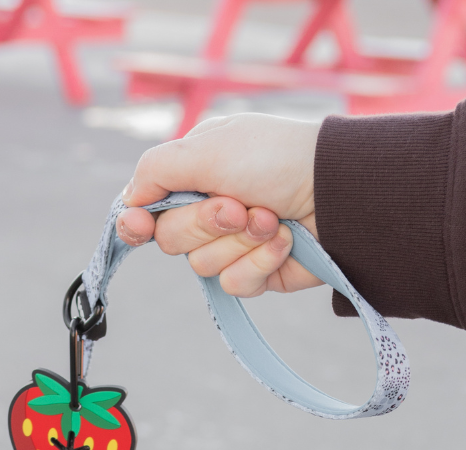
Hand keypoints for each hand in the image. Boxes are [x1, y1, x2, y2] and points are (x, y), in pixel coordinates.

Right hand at [116, 114, 321, 297]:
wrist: (337, 191)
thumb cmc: (274, 158)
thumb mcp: (207, 149)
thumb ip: (156, 170)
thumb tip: (128, 201)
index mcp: (192, 174)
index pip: (144, 208)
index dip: (137, 223)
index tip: (139, 227)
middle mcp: (207, 209)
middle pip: (171, 240)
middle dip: (207, 222)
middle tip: (240, 203)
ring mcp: (231, 244)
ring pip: (203, 266)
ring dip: (240, 241)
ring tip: (272, 217)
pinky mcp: (255, 272)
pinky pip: (234, 284)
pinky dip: (260, 261)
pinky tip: (284, 239)